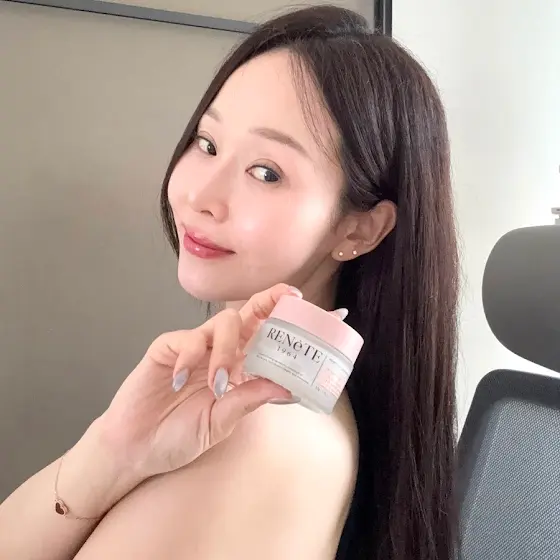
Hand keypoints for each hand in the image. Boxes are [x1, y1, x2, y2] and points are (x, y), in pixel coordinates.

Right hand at [97, 284, 298, 481]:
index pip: (264, 338)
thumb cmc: (178, 435)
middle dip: (267, 302)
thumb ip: (247, 400)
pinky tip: (182, 380)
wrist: (136, 448)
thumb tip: (285, 387)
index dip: (282, 320)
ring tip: (217, 383)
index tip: (302, 304)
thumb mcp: (220, 423)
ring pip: (223, 324)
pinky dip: (191, 356)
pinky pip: (187, 339)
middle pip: (248, 316)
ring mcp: (195, 347)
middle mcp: (220, 352)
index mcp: (238, 368)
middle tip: (284, 299)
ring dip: (226, 349)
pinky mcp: (168, 347)